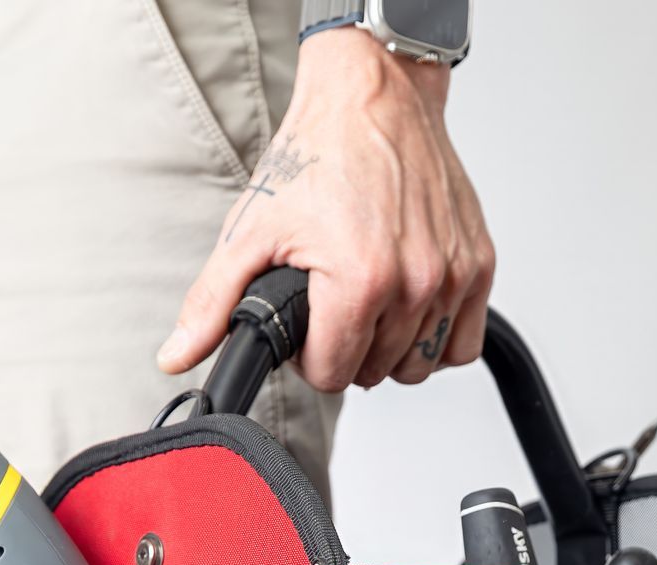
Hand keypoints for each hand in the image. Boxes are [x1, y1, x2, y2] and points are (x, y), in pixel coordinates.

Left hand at [157, 28, 493, 392]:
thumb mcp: (249, 230)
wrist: (371, 97)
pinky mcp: (478, 262)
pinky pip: (463, 343)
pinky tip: (407, 310)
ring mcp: (452, 273)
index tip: (306, 326)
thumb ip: (212, 303)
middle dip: (347, 350)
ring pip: (419, 366)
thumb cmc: (317, 154)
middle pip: (375, 373)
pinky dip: (436, 338)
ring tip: (367, 306)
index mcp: (359, 281)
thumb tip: (178, 355)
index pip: (333, 375)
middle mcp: (415, 281)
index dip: (310, 358)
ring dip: (390, 348)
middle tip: (331, 307)